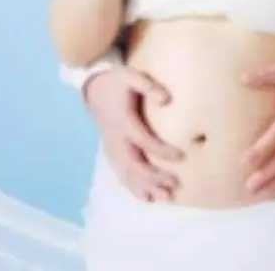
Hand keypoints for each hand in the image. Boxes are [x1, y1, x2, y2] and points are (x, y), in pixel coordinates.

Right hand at [84, 66, 185, 201]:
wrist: (93, 87)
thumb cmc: (117, 81)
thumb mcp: (131, 76)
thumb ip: (149, 86)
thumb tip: (166, 99)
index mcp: (123, 122)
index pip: (144, 141)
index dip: (162, 151)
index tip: (182, 156)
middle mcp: (115, 139)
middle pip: (134, 165)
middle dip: (155, 178)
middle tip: (175, 185)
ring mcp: (111, 148)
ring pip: (126, 174)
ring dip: (145, 188)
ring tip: (166, 198)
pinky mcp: (111, 151)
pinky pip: (120, 174)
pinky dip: (133, 187)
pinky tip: (147, 198)